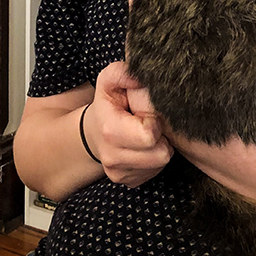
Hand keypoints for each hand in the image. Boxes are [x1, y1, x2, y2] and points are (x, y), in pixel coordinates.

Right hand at [84, 61, 172, 187]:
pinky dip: (154, 158)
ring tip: (147, 132)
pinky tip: (144, 145)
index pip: (150, 135)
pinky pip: (156, 171)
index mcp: (110, 131)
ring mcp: (119, 173)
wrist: (95, 130)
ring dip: (159, 146)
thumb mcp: (111, 80)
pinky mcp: (129, 182)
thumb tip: (139, 76)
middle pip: (160, 154)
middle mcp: (112, 158)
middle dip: (161, 136)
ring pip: (161, 163)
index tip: (147, 113)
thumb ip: (124, 73)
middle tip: (150, 123)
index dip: (155, 121)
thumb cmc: (109, 103)